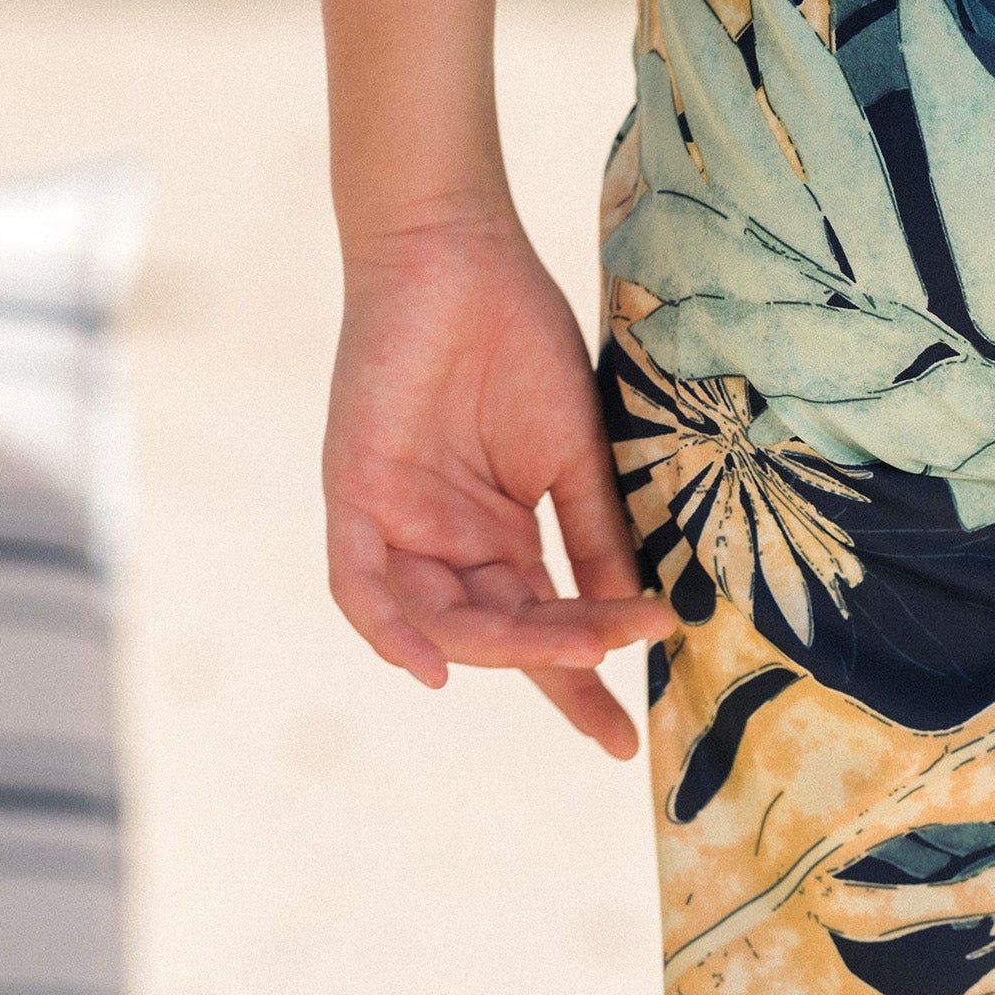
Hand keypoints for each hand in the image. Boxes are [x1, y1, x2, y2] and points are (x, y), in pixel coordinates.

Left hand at [323, 213, 674, 756]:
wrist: (457, 253)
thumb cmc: (519, 339)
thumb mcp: (574, 459)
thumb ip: (596, 541)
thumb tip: (639, 619)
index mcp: (498, 537)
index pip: (539, 630)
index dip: (578, 687)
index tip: (625, 740)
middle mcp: (445, 543)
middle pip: (498, 634)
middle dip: (560, 658)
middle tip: (623, 653)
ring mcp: (398, 523)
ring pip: (439, 624)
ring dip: (504, 647)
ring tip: (577, 647)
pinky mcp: (356, 495)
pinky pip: (361, 589)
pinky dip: (391, 634)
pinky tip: (436, 671)